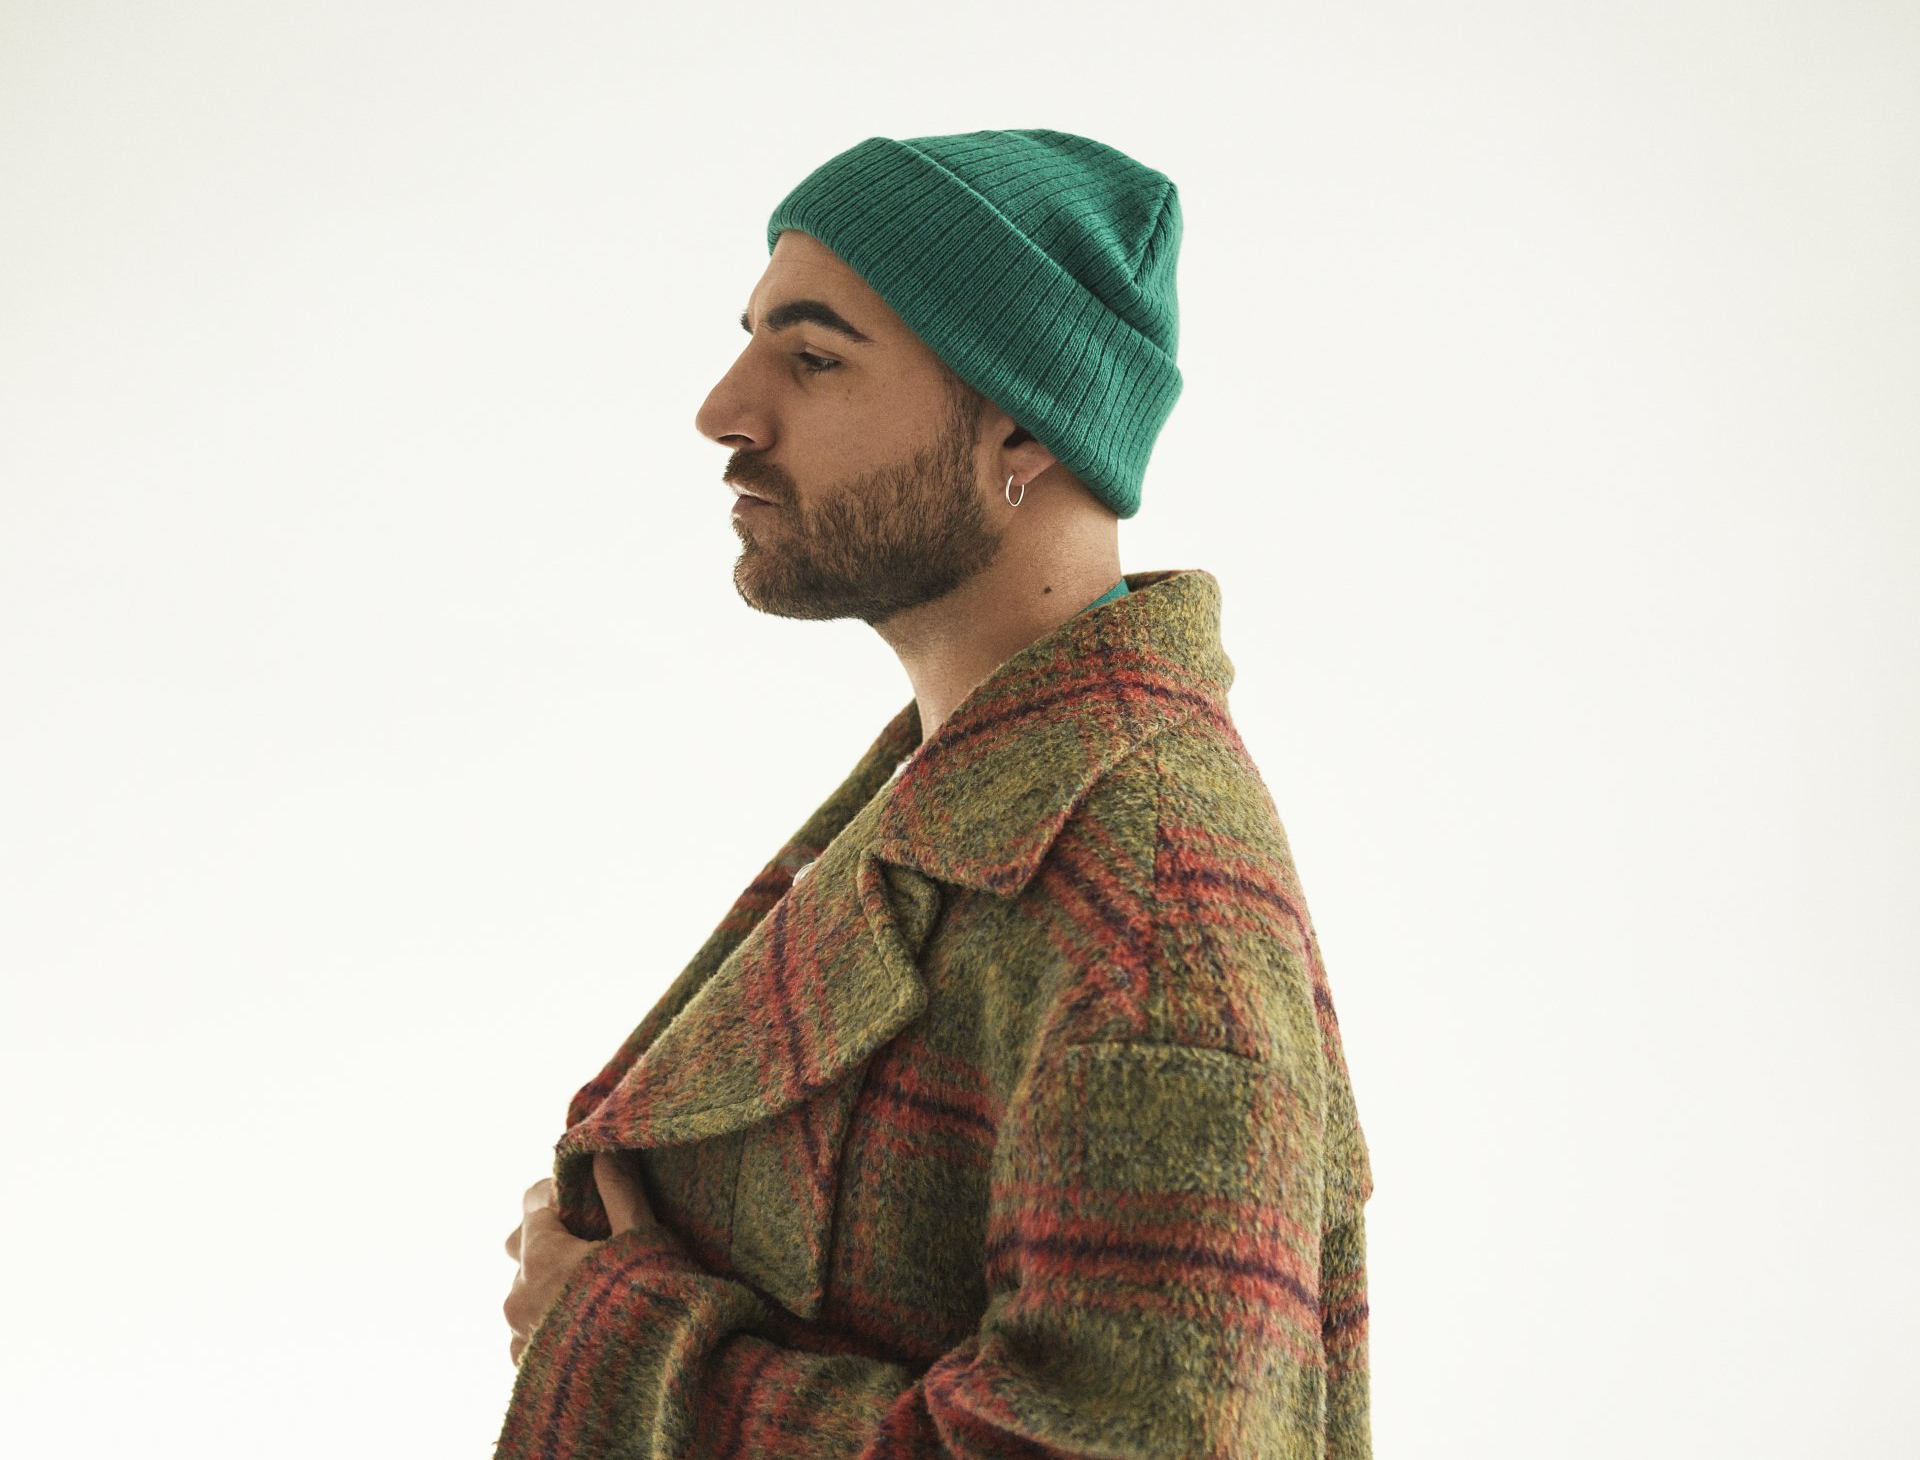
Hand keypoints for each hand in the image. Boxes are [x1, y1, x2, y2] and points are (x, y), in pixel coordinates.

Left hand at [502, 1154, 650, 1365]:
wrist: (653, 1383)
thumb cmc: (652, 1303)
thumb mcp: (642, 1238)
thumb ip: (619, 1190)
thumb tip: (603, 1147)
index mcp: (540, 1255)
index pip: (533, 1201)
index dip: (562, 1193)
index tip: (591, 1199)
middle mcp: (518, 1294)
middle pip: (523, 1245)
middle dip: (551, 1237)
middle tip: (595, 1243)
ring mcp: (518, 1335)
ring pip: (525, 1289)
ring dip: (550, 1282)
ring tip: (595, 1290)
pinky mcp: (526, 1369)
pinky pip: (528, 1329)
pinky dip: (549, 1321)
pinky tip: (587, 1324)